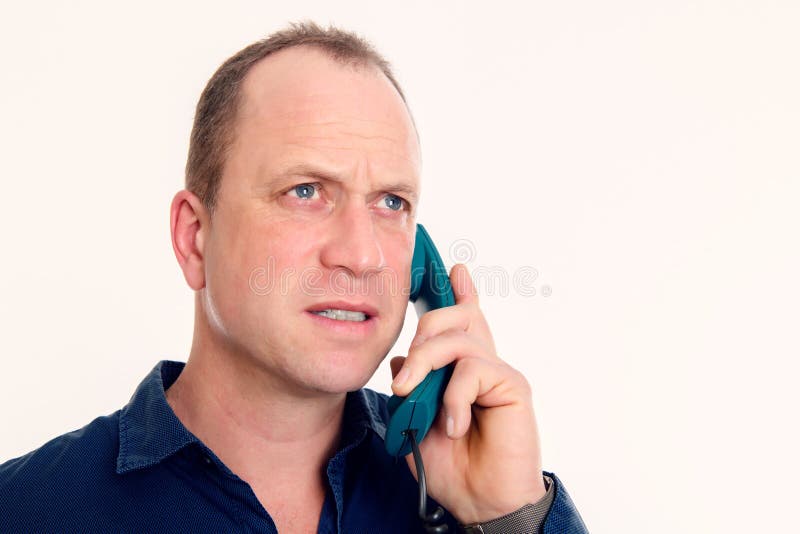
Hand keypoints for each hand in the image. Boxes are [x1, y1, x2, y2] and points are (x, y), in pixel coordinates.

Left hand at [390, 263, 546, 523]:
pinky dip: (452, 397)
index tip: (453, 268)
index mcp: (463, 371)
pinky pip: (472, 369)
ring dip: (425, 364)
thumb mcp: (416, 424)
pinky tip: (452, 425)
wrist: (482, 503)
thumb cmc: (453, 467)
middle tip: (405, 376)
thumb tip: (400, 361)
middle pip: (455, 317)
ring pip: (458, 338)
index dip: (460, 292)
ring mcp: (498, 374)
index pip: (464, 321)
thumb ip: (410, 390)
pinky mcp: (512, 386)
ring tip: (413, 398)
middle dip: (422, 332)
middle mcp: (483, 365)